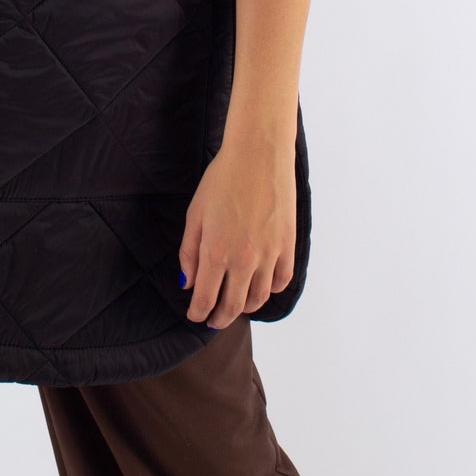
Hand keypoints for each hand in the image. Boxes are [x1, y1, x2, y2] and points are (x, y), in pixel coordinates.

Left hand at [178, 136, 296, 327]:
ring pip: (259, 298)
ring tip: (237, 305)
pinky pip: (281, 280)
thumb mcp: (195, 214)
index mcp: (216, 253)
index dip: (198, 312)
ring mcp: (269, 254)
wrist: (258, 155)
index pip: (206, 299)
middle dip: (220, 317)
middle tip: (214, 320)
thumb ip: (189, 253)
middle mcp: (244, 260)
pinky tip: (261, 286)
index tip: (195, 316)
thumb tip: (187, 284)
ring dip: (245, 307)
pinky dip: (270, 290)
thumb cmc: (222, 180)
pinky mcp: (287, 245)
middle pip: (233, 306)